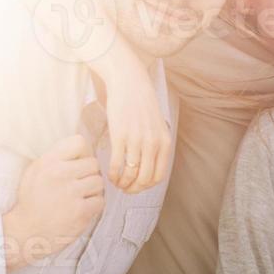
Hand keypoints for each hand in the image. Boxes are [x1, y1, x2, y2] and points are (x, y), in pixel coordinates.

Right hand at [2, 135, 104, 267]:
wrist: (25, 232)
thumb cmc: (32, 201)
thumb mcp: (35, 171)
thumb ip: (56, 157)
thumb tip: (83, 146)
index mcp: (48, 162)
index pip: (79, 142)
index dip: (83, 153)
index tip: (77, 164)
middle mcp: (59, 174)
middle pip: (93, 163)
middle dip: (88, 174)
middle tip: (78, 185)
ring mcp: (71, 193)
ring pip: (99, 182)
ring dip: (92, 191)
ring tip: (78, 198)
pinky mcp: (80, 212)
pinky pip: (100, 201)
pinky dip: (93, 206)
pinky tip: (80, 209)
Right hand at [94, 42, 172, 193]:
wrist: (129, 83)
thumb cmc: (142, 104)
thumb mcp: (157, 125)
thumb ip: (156, 144)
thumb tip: (150, 164)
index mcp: (164, 142)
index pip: (158, 176)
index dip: (146, 186)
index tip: (137, 187)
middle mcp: (153, 143)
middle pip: (144, 179)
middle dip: (133, 189)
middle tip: (124, 189)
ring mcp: (137, 140)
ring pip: (130, 174)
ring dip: (122, 183)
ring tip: (116, 183)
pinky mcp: (120, 136)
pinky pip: (117, 164)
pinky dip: (113, 174)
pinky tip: (109, 174)